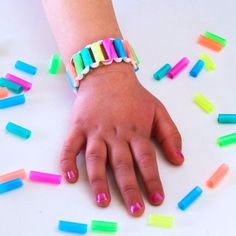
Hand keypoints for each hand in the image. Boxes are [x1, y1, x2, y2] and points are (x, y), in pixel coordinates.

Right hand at [60, 63, 183, 216]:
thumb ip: (170, 134)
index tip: (157, 199)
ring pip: (96, 159)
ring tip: (103, 201)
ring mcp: (95, 131)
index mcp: (136, 131)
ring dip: (98, 180)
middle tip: (134, 210)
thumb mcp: (158, 110)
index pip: (146, 160)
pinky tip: (70, 177)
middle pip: (122, 164)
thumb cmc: (133, 95)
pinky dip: (68, 161)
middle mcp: (116, 134)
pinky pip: (70, 145)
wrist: (108, 76)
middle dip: (129, 188)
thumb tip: (179, 159)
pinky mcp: (78, 126)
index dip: (153, 180)